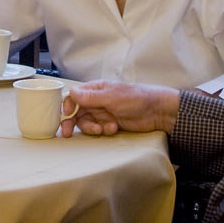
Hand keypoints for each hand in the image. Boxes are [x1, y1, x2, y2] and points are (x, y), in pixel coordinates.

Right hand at [59, 82, 179, 136]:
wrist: (157, 111)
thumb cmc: (137, 98)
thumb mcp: (112, 97)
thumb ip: (91, 97)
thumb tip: (72, 92)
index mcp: (95, 89)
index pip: (74, 96)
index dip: (67, 106)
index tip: (66, 115)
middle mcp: (96, 101)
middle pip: (76, 112)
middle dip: (72, 122)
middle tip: (68, 133)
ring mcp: (102, 112)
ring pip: (86, 122)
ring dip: (91, 128)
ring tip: (102, 129)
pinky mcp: (109, 123)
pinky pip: (98, 129)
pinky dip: (103, 130)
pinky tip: (113, 128)